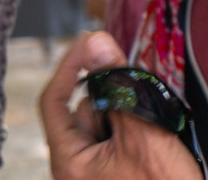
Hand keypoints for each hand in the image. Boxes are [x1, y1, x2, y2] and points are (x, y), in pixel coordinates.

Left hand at [39, 32, 202, 179]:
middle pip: (85, 107)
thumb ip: (116, 84)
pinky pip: (117, 134)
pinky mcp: (113, 171)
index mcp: (69, 162)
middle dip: (113, 96)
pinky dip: (134, 125)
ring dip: (127, 111)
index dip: (71, 65)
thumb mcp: (140, 130)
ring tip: (152, 132)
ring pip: (105, 118)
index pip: (53, 101)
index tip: (93, 40)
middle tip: (141, 103)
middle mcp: (75, 167)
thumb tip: (96, 42)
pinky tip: (154, 141)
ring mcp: (94, 171)